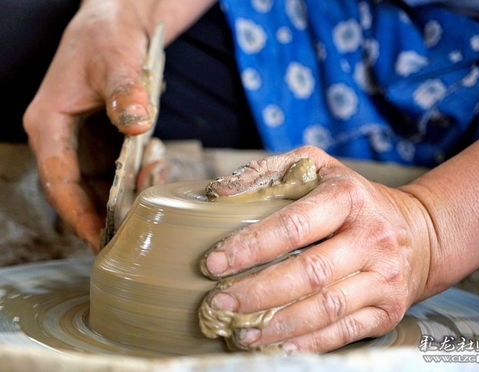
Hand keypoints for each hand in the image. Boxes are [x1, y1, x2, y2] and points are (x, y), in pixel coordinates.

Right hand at [23, 0, 160, 250]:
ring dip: (126, 194)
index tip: (98, 239)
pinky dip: (136, 176)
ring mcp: (83, 142)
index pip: (58, 181)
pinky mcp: (103, 141)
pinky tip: (155, 165)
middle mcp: (62, 139)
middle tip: (134, 229)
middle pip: (78, 192)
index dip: (78, 214)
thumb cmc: (107, 37)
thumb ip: (125, 92)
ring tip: (152, 181)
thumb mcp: (116, 59)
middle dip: (106, 213)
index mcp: (49, 123)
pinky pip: (117, 171)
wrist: (118, 25)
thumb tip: (135, 124)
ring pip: (100, 185)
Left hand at [201, 145, 435, 352]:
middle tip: (220, 301)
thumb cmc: (356, 199)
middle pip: (308, 273)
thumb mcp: (319, 166)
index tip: (215, 262)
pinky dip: (307, 342)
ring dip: (277, 324)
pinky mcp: (387, 309)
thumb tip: (221, 191)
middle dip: (257, 291)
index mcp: (348, 198)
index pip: (294, 225)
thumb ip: (270, 171)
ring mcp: (383, 277)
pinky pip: (343, 331)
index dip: (251, 247)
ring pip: (325, 308)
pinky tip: (277, 344)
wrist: (420, 231)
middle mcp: (370, 238)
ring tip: (240, 331)